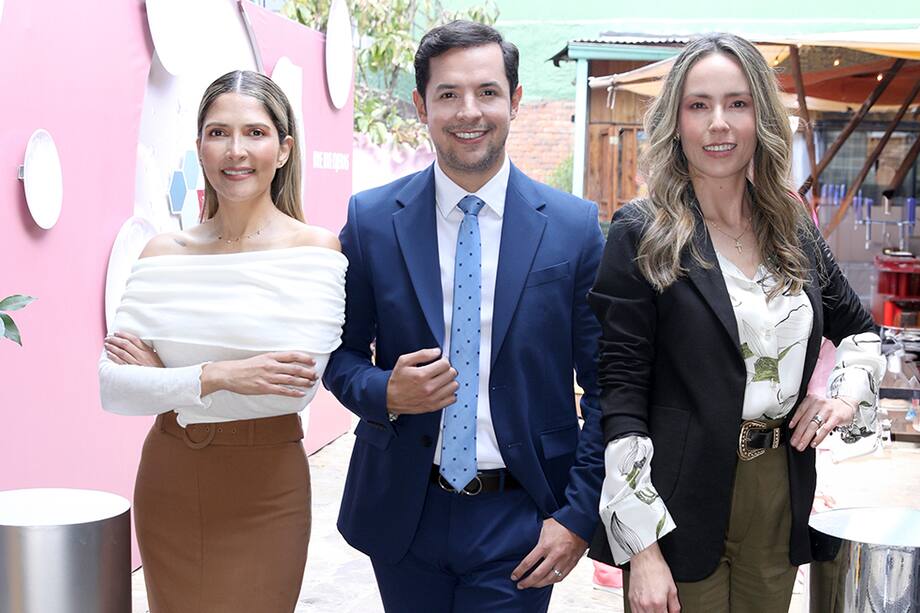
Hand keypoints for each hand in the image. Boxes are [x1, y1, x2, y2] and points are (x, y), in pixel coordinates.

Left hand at [105, 332, 163, 367]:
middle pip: (125, 344)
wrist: (161, 381)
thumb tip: (136, 344)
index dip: (124, 335)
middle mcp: (141, 356)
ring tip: (106, 344)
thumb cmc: (158, 370)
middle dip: (115, 339)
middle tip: (108, 337)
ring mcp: (136, 364)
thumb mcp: (156, 357)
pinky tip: (109, 354)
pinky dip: (114, 357)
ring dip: (112, 347)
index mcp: (148, 351)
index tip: (116, 333)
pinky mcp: (132, 371)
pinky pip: (120, 363)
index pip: (134, 339)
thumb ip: (147, 351)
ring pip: (121, 352)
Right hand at [201, 352, 316, 397]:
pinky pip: (282, 390)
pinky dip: (293, 392)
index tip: (313, 361)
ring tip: (311, 383)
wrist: (229, 373)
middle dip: (307, 372)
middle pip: (294, 368)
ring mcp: (268, 377)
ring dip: (303, 382)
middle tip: (315, 375)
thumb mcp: (261, 358)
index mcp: (270, 356)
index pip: (292, 355)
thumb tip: (289, 362)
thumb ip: (274, 360)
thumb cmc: (245, 366)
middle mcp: (271, 365)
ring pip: (291, 379)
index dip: (304, 358)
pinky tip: (301, 393)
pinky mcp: (264, 387)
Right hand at [386, 348, 457, 414]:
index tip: (439, 361)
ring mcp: (432, 398)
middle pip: (451, 374)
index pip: (445, 364)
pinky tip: (442, 389)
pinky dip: (449, 393)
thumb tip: (437, 351)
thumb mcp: (404, 361)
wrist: (389, 398)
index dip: (443, 360)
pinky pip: (452, 398)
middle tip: (440, 370)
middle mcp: (428, 388)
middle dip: (447, 369)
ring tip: (441, 380)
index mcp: (421, 375)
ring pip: (454, 386)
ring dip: (449, 381)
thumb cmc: (397, 380)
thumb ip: (422, 354)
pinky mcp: (433, 406)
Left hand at [511, 518, 586, 588]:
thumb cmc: (562, 523)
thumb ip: (537, 537)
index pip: (528, 562)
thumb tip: (526, 542)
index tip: (514, 576)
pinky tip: (545, 582)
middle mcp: (555, 555)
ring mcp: (564, 561)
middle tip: (520, 585)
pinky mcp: (571, 564)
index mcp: (546, 545)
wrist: (580, 524)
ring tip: (531, 585)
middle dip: (527, 582)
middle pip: (538, 575)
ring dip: (538, 585)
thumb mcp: (545, 526)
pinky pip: (560, 577)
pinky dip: (551, 582)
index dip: (519, 571)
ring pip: (549, 579)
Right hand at [627, 543, 680, 611]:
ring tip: (655, 609)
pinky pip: (634, 612)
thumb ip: (675, 605)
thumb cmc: (657, 569)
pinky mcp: (630, 598)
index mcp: (658, 603)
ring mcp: (637, 602)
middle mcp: (646, 605)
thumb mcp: (672, 588)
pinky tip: (646, 609)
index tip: (668, 612)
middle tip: (662, 609)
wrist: (644, 558)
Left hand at [789, 394, 857, 450]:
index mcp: (811, 399)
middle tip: (794, 442)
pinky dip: (818, 438)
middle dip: (798, 433)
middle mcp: (819, 403)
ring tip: (801, 445)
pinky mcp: (836, 418)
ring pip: (814, 426)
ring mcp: (827, 410)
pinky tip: (813, 443)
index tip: (790, 428)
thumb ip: (806, 413)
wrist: (846, 405)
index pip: (800, 410)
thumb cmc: (828, 408)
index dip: (794, 420)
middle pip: (805, 420)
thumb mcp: (816, 406)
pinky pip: (825, 429)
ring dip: (806, 437)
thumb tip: (795, 427)